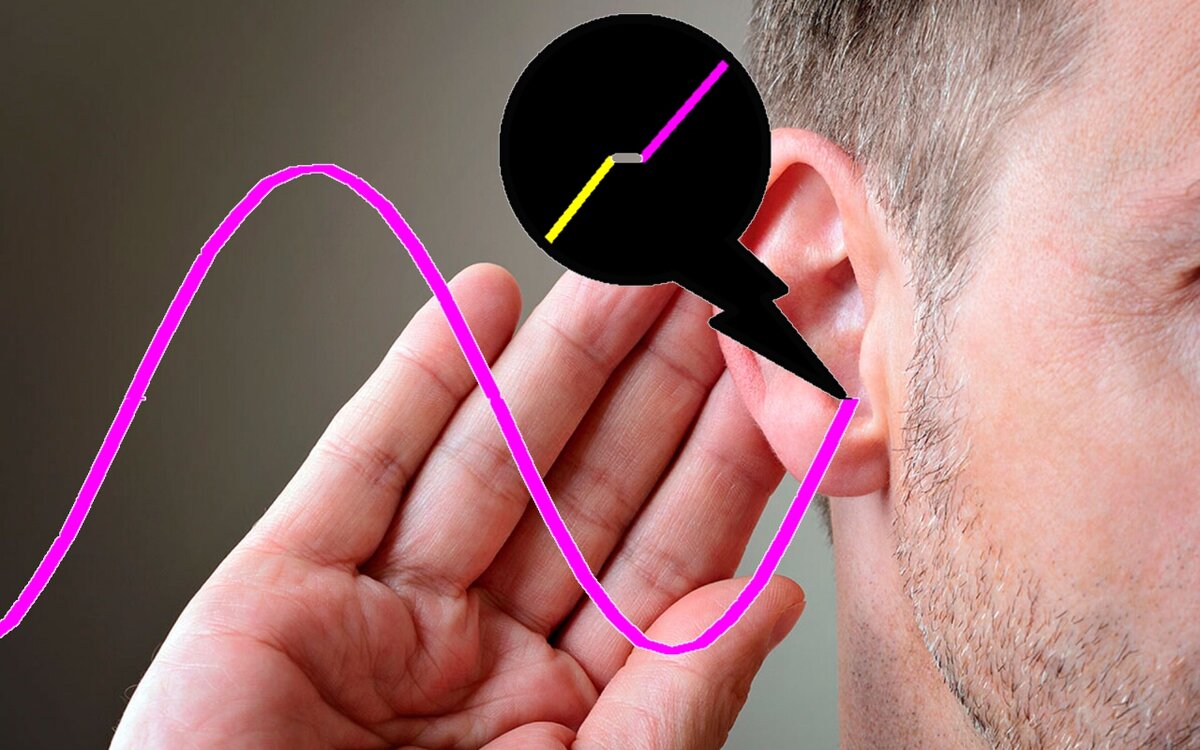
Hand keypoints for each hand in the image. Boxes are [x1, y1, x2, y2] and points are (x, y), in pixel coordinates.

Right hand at [111, 264, 803, 748]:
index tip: (768, 371)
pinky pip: (360, 465)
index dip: (721, 458)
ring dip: (554, 353)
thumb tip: (770, 598)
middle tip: (707, 277)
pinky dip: (418, 377)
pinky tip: (481, 303)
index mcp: (563, 710)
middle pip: (582, 485)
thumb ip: (677, 700)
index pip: (664, 558)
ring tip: (622, 262)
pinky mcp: (281, 591)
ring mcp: (382, 614)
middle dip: (649, 379)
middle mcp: (479, 652)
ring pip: (484, 453)